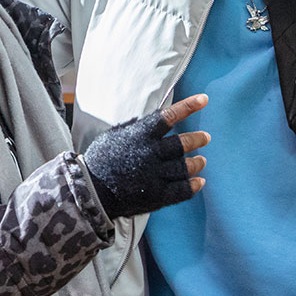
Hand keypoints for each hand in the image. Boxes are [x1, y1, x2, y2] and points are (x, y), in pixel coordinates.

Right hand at [80, 95, 211, 218]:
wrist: (90, 191)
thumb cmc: (99, 160)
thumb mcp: (112, 136)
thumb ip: (133, 127)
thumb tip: (148, 119)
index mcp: (139, 136)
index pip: (169, 116)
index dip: (188, 106)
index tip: (204, 100)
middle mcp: (150, 154)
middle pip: (182, 144)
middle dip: (197, 139)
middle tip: (205, 137)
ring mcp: (155, 176)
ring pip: (185, 167)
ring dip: (197, 162)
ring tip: (202, 160)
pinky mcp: (156, 196)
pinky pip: (182, 190)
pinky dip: (193, 185)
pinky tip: (200, 181)